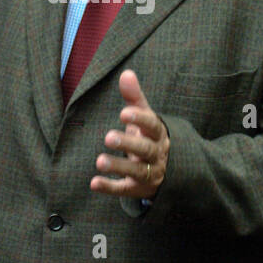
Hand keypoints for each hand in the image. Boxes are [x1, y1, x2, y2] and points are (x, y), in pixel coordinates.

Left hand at [90, 70, 168, 198]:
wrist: (168, 170)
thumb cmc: (149, 136)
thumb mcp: (145, 117)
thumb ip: (135, 97)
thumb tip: (126, 73)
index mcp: (158, 134)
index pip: (153, 126)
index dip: (140, 119)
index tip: (124, 113)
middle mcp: (156, 154)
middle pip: (145, 150)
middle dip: (128, 144)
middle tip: (108, 137)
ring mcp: (148, 173)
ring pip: (136, 171)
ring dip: (118, 166)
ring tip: (99, 161)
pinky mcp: (138, 189)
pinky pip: (124, 189)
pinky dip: (109, 187)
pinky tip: (94, 183)